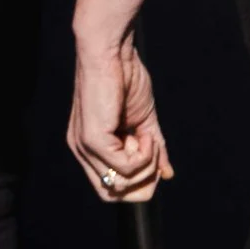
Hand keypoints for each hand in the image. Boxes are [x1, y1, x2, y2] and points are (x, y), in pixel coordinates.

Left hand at [68, 0, 173, 201]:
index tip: (155, 159)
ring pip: (123, 183)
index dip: (139, 183)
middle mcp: (81, 151)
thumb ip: (154, 150)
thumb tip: (167, 175)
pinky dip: (145, 154)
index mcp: (90, 149)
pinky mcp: (92, 139)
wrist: (112, 53)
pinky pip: (126, 166)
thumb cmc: (125, 81)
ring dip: (147, 165)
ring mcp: (84, 147)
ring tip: (148, 137)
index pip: (110, 189)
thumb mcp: (143, 122)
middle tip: (154, 153)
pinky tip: (144, 132)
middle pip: (113, 195)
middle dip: (143, 183)